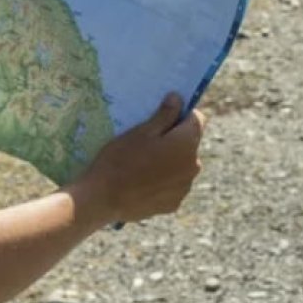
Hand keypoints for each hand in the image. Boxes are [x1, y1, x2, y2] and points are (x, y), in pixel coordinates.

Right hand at [69, 93, 205, 225]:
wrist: (104, 198)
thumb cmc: (120, 159)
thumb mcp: (140, 131)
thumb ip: (164, 115)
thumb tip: (179, 98)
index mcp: (186, 144)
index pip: (197, 120)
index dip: (181, 113)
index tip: (163, 114)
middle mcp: (193, 166)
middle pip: (189, 143)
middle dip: (173, 138)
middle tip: (146, 139)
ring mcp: (184, 188)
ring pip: (181, 165)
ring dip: (169, 160)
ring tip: (141, 162)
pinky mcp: (174, 204)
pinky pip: (173, 184)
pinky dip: (163, 179)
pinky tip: (141, 180)